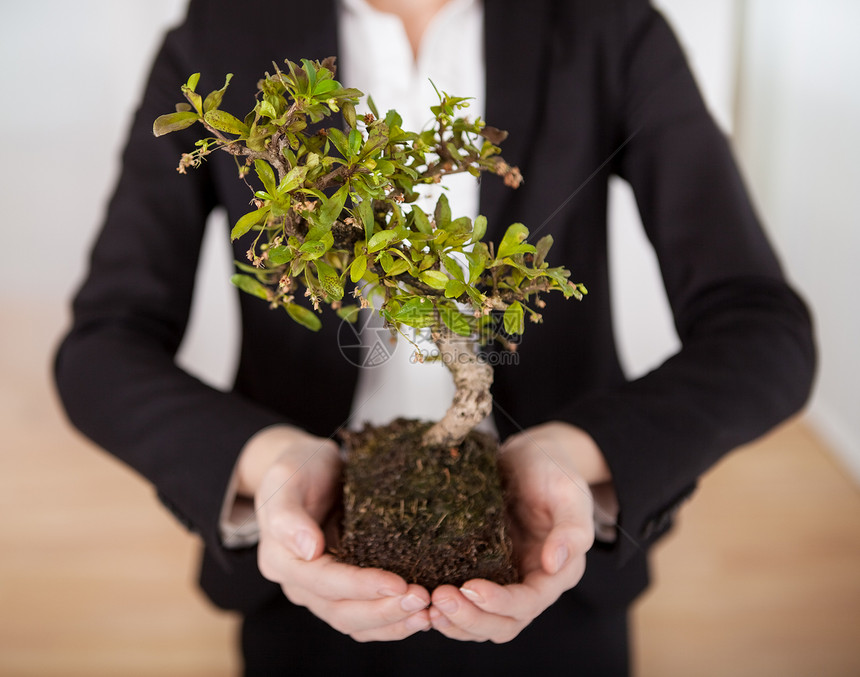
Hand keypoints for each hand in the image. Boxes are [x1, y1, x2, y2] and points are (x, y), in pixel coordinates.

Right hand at [239, 426, 430, 640]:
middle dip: (384, 610)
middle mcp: (299, 583)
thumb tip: (308, 550)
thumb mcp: (286, 477)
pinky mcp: (344, 588)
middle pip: (341, 611)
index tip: (399, 584)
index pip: (324, 582)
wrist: (309, 467)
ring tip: (427, 613)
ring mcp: (321, 590)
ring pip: (355, 621)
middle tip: (423, 599)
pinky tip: (422, 614)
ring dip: (392, 622)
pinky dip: (392, 621)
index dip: (362, 586)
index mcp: (281, 559)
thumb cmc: (298, 467)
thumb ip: (287, 514)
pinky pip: (366, 615)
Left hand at [429, 422, 607, 642]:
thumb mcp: (569, 491)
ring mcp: (505, 579)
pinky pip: (466, 602)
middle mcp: (531, 583)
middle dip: (471, 618)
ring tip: (429, 606)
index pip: (529, 602)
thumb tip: (554, 564)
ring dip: (456, 621)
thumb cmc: (553, 469)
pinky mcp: (482, 569)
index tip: (471, 588)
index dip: (500, 602)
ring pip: (482, 621)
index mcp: (557, 572)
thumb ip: (572, 528)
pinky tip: (423, 598)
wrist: (530, 456)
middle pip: (503, 623)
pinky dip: (448, 609)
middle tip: (439, 599)